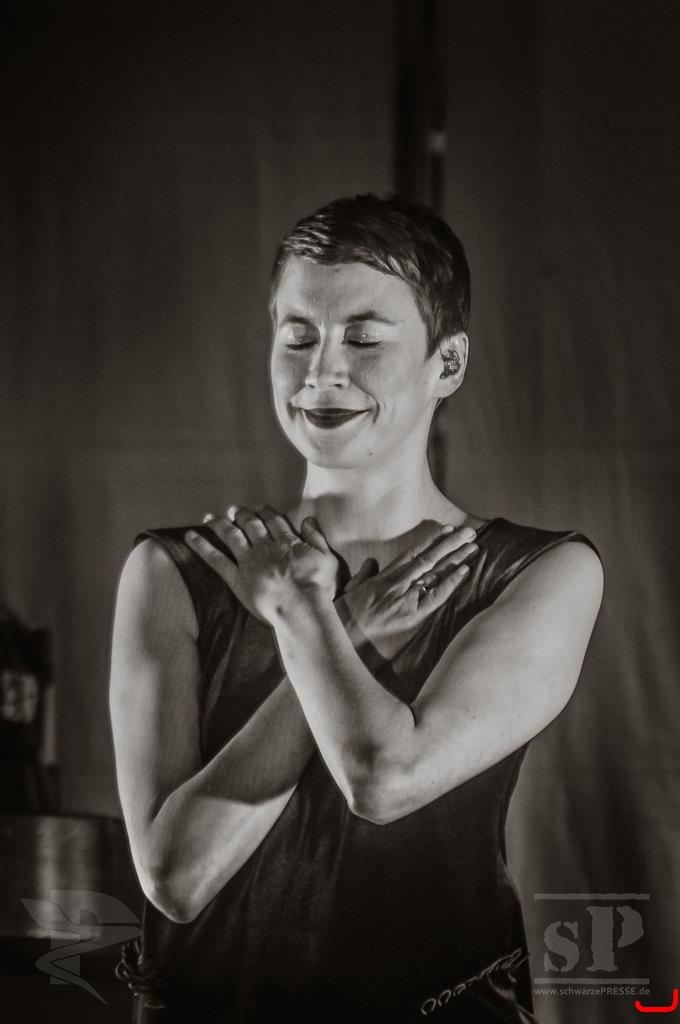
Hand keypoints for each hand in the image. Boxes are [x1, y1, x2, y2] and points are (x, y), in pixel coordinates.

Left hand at [184, 504, 338, 624]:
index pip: (274, 521)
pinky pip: (216, 559)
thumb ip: (317, 538)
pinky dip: (202, 546)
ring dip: (220, 524)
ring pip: (231, 536)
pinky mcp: (237, 579)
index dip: (265, 512)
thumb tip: (309, 519)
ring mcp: (249, 562)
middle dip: (241, 515)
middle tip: (233, 509)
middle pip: (251, 525)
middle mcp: (265, 547)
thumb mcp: (327, 559)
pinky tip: (190, 536)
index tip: (260, 507)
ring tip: (210, 517)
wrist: (301, 609)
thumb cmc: (318, 587)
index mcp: (287, 542)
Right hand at [335, 524, 479, 660]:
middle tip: (469, 532)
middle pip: (428, 558)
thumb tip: (371, 561)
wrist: (342, 637)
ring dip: (455, 558)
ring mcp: (405, 597)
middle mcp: (397, 582)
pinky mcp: (412, 614)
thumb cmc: (344, 617)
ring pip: (435, 572)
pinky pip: (436, 596)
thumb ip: (363, 574)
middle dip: (450, 544)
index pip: (412, 554)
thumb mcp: (350, 590)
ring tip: (472, 546)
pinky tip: (465, 571)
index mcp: (383, 577)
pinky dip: (451, 582)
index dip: (431, 541)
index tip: (447, 530)